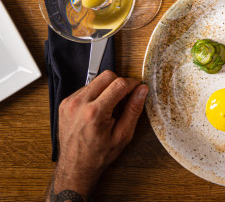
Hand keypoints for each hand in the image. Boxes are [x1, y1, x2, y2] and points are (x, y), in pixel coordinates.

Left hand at [48, 70, 148, 198]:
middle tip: (124, 98)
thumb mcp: (123, 135)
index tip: (138, 88)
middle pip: (107, 76)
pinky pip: (85, 88)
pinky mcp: (65, 103)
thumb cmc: (98, 155)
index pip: (119, 84)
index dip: (133, 83)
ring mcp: (69, 102)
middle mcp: (79, 104)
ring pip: (96, 80)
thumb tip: (142, 90)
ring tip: (109, 107)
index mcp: (95, 112)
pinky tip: (98, 109)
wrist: (75, 167)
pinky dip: (95, 94)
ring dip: (107, 88)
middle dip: (120, 83)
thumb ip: (134, 109)